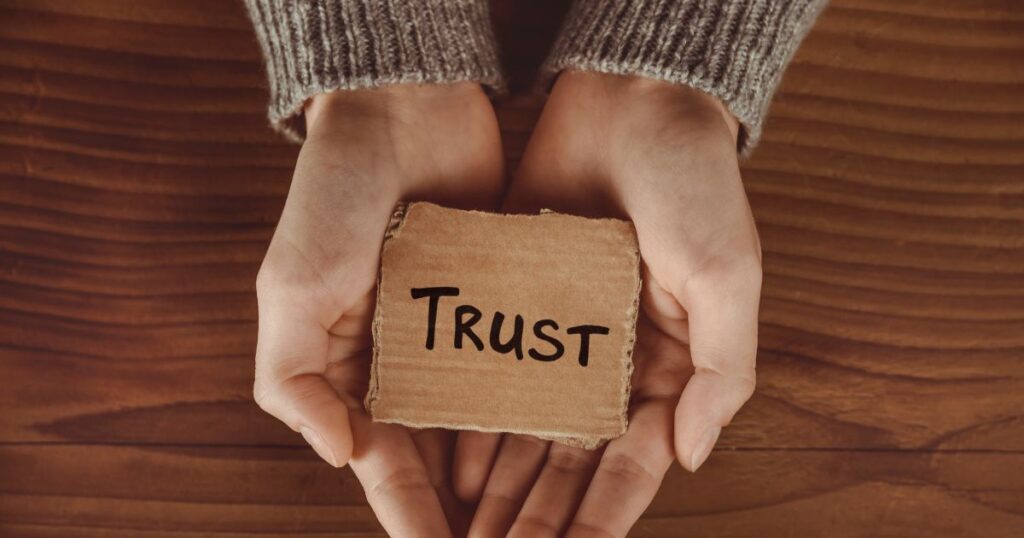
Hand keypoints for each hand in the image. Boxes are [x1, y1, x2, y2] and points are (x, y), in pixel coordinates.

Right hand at [254, 82, 503, 536]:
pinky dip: (544, 407)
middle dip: (467, 512)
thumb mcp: (290, 287)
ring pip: (491, 423)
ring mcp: (462, 333)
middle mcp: (410, 361)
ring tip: (546, 522)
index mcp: (352, 367)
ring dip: (512, 476)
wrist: (404, 107)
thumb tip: (339, 456)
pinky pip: (528, 365)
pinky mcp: (508, 302)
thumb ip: (292, 379)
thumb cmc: (334, 193)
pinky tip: (572, 448)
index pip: (386, 463)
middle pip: (443, 458)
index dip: (411, 516)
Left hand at [453, 71, 761, 536]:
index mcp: (670, 362)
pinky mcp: (516, 303)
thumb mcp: (729, 273)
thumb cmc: (694, 180)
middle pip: (571, 460)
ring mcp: (560, 335)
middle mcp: (612, 359)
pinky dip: (474, 422)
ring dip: (502, 483)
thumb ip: (722, 371)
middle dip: (540, 515)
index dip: (601, 517)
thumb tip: (691, 458)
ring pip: (526, 429)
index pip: (632, 462)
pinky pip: (491, 374)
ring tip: (472, 529)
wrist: (628, 99)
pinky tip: (450, 462)